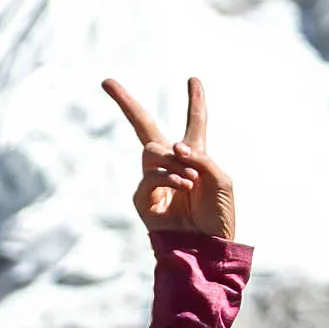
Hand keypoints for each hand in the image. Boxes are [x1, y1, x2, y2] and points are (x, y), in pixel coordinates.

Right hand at [104, 72, 237, 247]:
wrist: (208, 248)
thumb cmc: (219, 216)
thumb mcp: (221, 180)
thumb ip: (201, 157)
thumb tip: (172, 148)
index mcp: (195, 156)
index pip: (195, 122)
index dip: (195, 100)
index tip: (194, 79)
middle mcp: (172, 163)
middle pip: (143, 125)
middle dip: (125, 103)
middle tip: (107, 81)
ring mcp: (155, 180)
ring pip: (151, 150)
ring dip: (173, 162)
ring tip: (190, 182)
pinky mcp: (144, 198)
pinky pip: (150, 175)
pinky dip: (169, 178)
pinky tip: (183, 188)